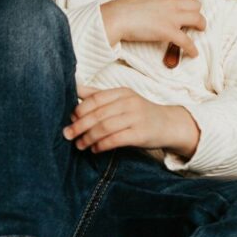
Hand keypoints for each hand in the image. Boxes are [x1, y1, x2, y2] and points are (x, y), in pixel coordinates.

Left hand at [62, 84, 198, 155]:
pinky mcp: (140, 134)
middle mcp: (129, 103)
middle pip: (97, 114)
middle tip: (68, 135)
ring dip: (88, 138)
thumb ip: (98, 95)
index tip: (70, 119)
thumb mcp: (122, 99)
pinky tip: (95, 149)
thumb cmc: (140, 113)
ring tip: (79, 145)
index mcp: (122, 92)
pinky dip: (101, 145)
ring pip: (104, 128)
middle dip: (79, 126)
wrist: (169, 124)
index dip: (79, 109)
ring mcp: (136, 118)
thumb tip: (74, 88)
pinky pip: (115, 140)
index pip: (95, 99)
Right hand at [100, 0, 205, 56]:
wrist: (118, 17)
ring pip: (198, 19)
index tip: (187, 8)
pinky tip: (193, 54)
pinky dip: (192, 49)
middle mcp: (173, 2)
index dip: (189, 2)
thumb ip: (156, 1)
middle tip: (194, 20)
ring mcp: (173, 17)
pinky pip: (187, 41)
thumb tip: (159, 10)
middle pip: (196, 5)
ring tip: (199, 31)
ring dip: (201, 26)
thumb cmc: (125, 9)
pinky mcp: (169, 32)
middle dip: (197, 13)